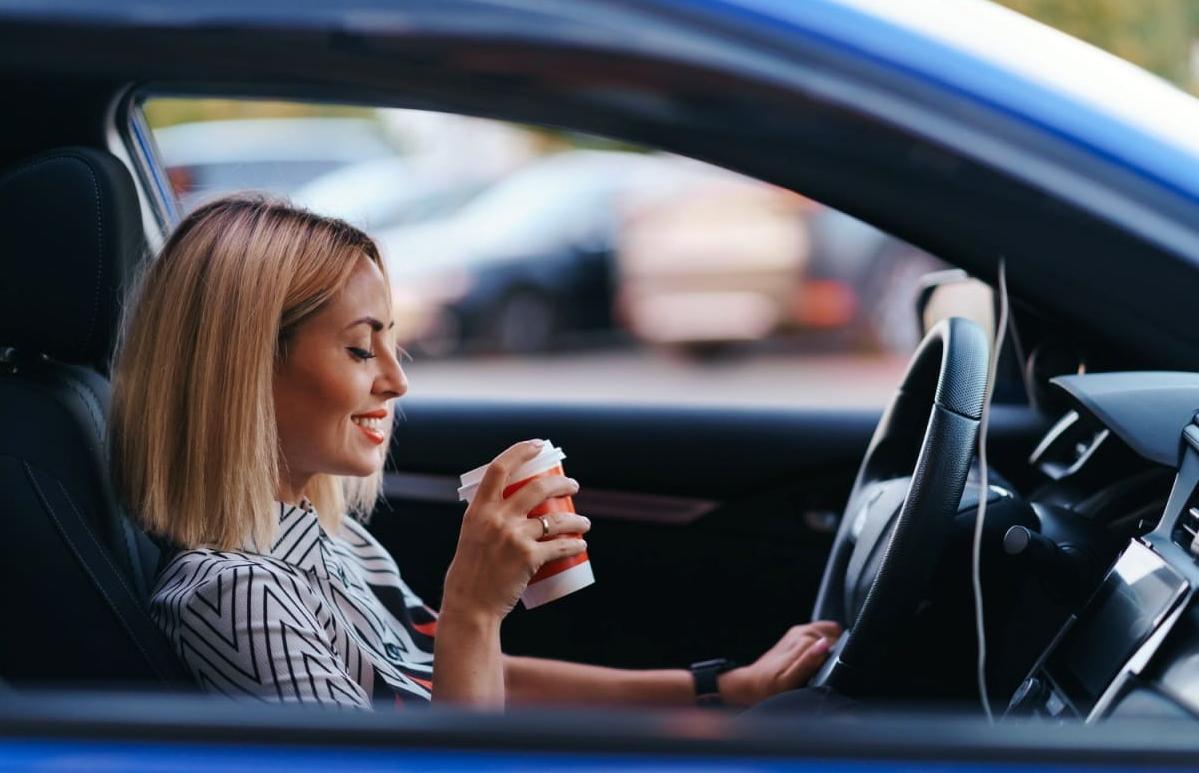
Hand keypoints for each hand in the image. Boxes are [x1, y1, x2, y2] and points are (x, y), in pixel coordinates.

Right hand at [441, 439, 590, 621]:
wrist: (469, 606)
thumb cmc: (469, 573)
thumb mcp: (470, 535)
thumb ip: (487, 519)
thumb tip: (508, 505)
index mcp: (478, 510)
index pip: (499, 468)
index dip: (520, 451)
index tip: (537, 445)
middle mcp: (496, 519)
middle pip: (537, 488)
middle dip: (562, 483)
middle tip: (572, 486)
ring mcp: (514, 537)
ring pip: (556, 518)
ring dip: (577, 518)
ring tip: (584, 522)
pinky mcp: (528, 558)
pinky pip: (560, 546)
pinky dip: (575, 544)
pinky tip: (581, 544)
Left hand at [718, 620, 841, 705]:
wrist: (751, 684)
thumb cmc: (768, 687)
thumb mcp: (789, 680)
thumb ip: (809, 661)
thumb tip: (825, 645)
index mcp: (803, 638)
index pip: (836, 642)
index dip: (839, 659)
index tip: (834, 672)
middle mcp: (802, 631)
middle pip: (834, 637)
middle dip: (836, 653)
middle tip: (826, 671)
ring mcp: (799, 632)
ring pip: (830, 635)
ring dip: (832, 649)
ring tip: (822, 667)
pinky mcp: (797, 637)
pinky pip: (822, 636)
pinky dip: (826, 646)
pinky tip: (818, 662)